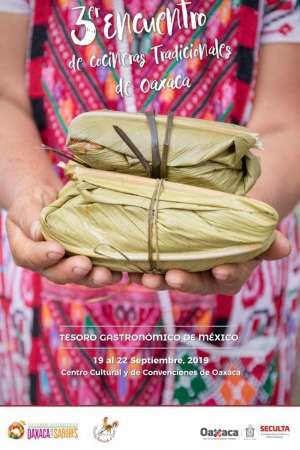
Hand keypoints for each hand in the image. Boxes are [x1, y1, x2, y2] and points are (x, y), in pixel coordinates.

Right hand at [6, 184, 120, 286]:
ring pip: (80, 278)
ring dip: (94, 278)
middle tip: (84, 265)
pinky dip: (110, 274)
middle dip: (72, 271)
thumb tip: (38, 232)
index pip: (29, 257)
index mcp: (25, 250)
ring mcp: (67, 266)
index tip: (57, 250)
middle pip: (56, 273)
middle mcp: (46, 264)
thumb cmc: (35, 201)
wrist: (52, 201)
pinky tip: (120, 273)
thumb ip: (30, 218)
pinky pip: (97, 272)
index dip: (43, 256)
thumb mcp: (28, 203)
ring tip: (106, 274)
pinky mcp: (86, 264)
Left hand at [129, 231, 289, 294]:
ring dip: (156, 279)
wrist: (219, 208)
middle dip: (184, 281)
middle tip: (172, 277)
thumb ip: (267, 239)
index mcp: (229, 272)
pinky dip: (139, 269)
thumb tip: (284, 248)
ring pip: (169, 278)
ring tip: (144, 277)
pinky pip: (150, 267)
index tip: (222, 271)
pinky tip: (127, 269)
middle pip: (195, 282)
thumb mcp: (255, 226)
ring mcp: (182, 269)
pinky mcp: (162, 260)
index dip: (227, 275)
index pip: (229, 277)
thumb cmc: (239, 219)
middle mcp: (204, 275)